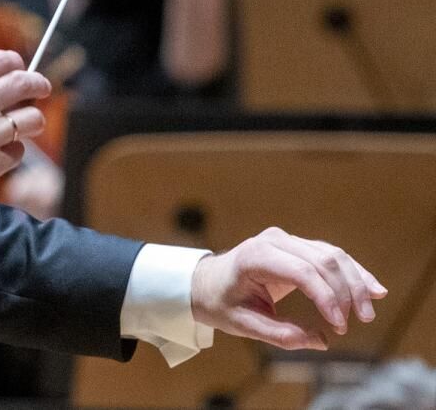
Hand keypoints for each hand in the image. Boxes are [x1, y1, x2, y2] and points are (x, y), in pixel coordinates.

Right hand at [0, 50, 50, 233]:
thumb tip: (1, 80)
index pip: (2, 60)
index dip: (17, 65)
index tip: (22, 71)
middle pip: (23, 83)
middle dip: (39, 84)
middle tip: (42, 89)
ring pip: (31, 119)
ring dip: (32, 122)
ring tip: (22, 127)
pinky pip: (17, 152)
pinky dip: (10, 153)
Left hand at [191, 227, 387, 349]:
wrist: (206, 281)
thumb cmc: (221, 302)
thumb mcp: (242, 324)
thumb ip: (279, 334)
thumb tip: (320, 341)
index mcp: (255, 257)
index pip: (301, 271)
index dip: (326, 297)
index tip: (338, 324)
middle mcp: (273, 240)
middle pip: (322, 261)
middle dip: (346, 292)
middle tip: (358, 322)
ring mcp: (286, 239)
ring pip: (332, 255)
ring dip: (355, 282)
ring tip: (367, 312)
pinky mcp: (297, 245)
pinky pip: (330, 255)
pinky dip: (352, 272)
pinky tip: (374, 289)